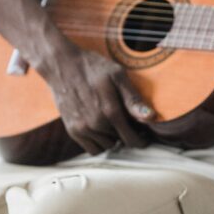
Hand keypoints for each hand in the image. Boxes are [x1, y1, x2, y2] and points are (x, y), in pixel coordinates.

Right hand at [38, 42, 154, 154]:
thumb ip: (133, 99)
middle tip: (128, 123)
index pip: (131, 138)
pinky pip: (91, 148)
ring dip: (112, 139)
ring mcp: (82, 128)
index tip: (144, 135)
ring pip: (106, 146)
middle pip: (120, 142)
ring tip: (113, 123)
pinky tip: (101, 129)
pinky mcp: (72, 130)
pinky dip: (99, 143)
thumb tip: (151, 118)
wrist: (62, 65)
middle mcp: (96, 123)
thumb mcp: (118, 76)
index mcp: (110, 111)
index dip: (141, 140)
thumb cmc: (93, 68)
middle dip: (127, 135)